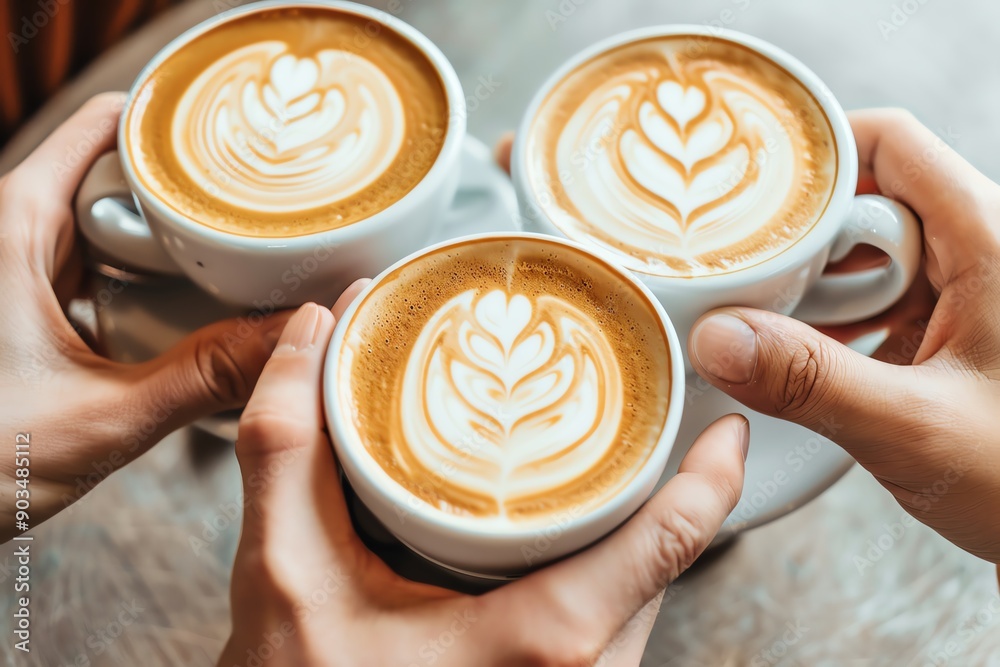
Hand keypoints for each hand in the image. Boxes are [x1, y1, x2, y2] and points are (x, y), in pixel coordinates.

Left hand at [0, 93, 293, 538]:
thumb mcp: (103, 416)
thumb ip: (205, 378)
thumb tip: (294, 341)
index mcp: (16, 224)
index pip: (107, 125)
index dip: (179, 121)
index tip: (243, 138)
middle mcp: (14, 230)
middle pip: (121, 170)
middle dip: (195, 186)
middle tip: (267, 209)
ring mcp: (20, 266)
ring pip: (111, 217)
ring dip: (174, 234)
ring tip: (245, 251)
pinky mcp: (28, 303)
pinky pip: (99, 262)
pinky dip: (147, 272)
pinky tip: (190, 300)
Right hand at [221, 300, 747, 666]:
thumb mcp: (281, 572)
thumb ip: (288, 445)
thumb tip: (315, 333)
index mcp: (546, 638)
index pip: (672, 537)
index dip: (713, 473)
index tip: (727, 424)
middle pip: (657, 558)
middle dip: (655, 486)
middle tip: (639, 416)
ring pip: (633, 598)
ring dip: (623, 533)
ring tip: (594, 468)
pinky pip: (605, 629)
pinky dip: (594, 575)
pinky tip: (549, 541)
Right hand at [687, 109, 999, 561]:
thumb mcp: (917, 429)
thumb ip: (812, 382)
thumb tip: (716, 339)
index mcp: (991, 241)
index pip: (893, 143)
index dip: (817, 153)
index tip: (748, 187)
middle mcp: (983, 253)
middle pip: (873, 196)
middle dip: (803, 232)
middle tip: (741, 268)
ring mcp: (971, 294)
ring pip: (874, 251)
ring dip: (818, 281)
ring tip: (763, 313)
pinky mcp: (957, 333)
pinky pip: (886, 298)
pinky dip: (840, 317)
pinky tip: (807, 353)